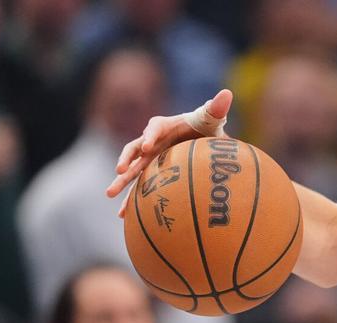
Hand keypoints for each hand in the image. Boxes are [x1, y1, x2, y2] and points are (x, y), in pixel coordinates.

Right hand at [107, 89, 233, 213]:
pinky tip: (123, 215)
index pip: (154, 127)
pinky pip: (139, 186)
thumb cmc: (206, 128)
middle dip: (126, 160)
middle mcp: (152, 141)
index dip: (150, 136)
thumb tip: (227, 93)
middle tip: (119, 172)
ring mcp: (150, 158)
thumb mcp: (212, 119)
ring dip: (121, 182)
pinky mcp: (151, 172)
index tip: (147, 147)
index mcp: (165, 126)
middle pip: (135, 150)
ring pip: (133, 171)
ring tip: (110, 194)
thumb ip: (217, 108)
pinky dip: (131, 200)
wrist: (201, 141)